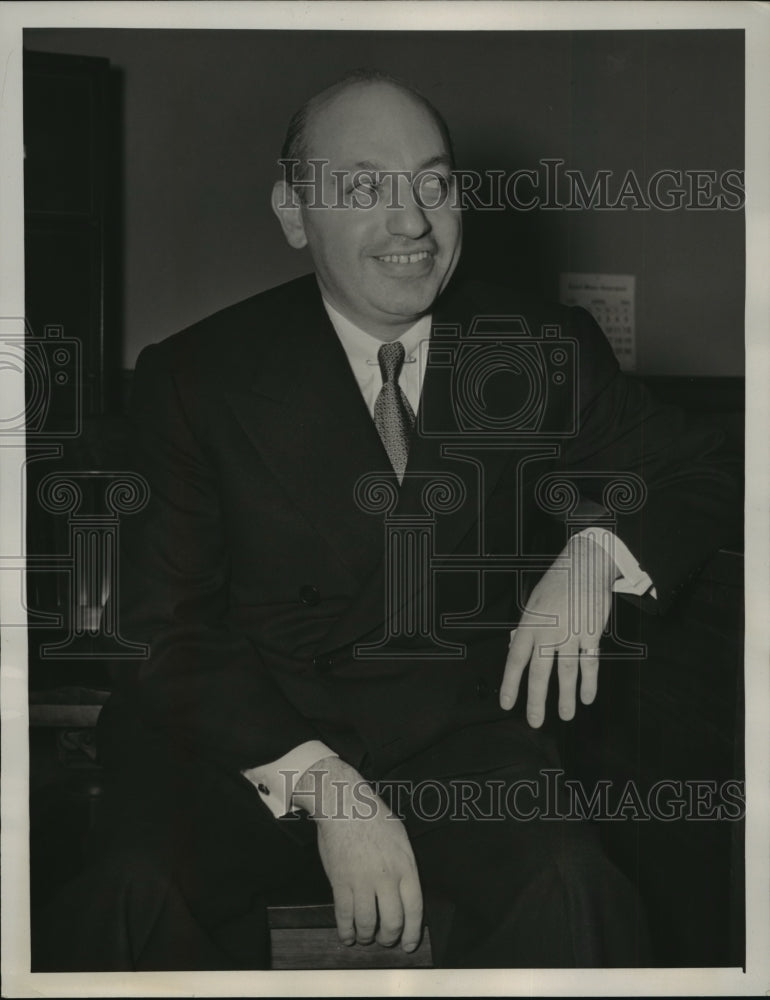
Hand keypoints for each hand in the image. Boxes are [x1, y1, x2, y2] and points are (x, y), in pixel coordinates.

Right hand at [293, 756, 422, 951]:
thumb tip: (405, 893)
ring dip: (367, 936)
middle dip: (389, 937)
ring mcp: (362, 881)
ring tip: (365, 937)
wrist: (344, 805)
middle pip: (392, 921)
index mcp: (405, 866)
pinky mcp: (340, 882)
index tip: (409, 944)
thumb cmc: (373, 817)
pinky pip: (344, 916)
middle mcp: (386, 877)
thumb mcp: (401, 838)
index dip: (412, 932)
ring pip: (368, 923)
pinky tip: (347, 936)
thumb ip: (405, 866)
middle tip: (385, 940)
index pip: (415, 909)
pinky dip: (346, 931)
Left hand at [500, 534, 618, 726]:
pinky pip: (590, 662)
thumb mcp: (533, 603)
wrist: (585, 564)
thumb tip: (515, 649)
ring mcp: (571, 633)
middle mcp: (548, 631)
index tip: (507, 704)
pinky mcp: (591, 632)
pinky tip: (587, 697)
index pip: (516, 659)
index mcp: (530, 624)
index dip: (510, 684)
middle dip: (537, 700)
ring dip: (567, 696)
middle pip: (540, 672)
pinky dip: (590, 681)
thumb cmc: (557, 583)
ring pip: (567, 671)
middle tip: (535, 722)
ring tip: (566, 715)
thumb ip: (526, 628)